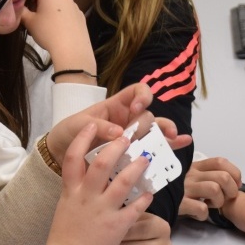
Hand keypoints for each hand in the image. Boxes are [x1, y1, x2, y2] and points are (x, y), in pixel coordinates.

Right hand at [20, 0, 96, 79]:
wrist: (72, 49)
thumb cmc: (47, 32)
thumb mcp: (29, 22)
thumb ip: (21, 11)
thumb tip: (19, 7)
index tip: (25, 8)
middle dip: (39, 3)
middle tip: (35, 18)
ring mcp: (74, 4)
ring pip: (58, 3)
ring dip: (51, 10)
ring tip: (48, 26)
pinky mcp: (81, 14)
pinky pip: (67, 12)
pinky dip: (62, 17)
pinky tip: (60, 30)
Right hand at [44, 123, 153, 244]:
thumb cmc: (63, 242)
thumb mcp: (64, 211)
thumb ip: (75, 194)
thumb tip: (87, 181)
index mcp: (70, 193)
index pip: (73, 158)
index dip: (83, 138)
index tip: (92, 125)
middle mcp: (86, 198)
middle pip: (102, 162)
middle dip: (117, 147)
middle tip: (129, 137)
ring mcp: (102, 211)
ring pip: (124, 181)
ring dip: (138, 167)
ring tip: (146, 158)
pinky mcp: (117, 226)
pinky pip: (136, 207)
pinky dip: (145, 197)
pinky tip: (151, 191)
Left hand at [45, 84, 192, 168]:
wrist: (60, 152)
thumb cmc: (70, 132)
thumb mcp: (78, 126)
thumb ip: (98, 127)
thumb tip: (118, 134)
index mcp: (116, 106)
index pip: (137, 92)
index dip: (143, 96)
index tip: (138, 107)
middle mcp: (128, 119)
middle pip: (148, 115)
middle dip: (148, 124)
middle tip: (144, 135)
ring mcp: (133, 135)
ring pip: (155, 130)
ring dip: (166, 132)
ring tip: (174, 137)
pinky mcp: (133, 151)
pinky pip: (154, 146)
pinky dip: (170, 145)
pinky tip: (183, 142)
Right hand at [179, 157, 242, 220]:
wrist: (153, 203)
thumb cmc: (176, 190)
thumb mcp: (189, 176)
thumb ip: (206, 172)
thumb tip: (231, 176)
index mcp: (195, 166)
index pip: (221, 162)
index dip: (235, 173)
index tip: (235, 185)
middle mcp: (191, 175)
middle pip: (223, 177)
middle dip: (232, 190)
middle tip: (227, 198)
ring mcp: (185, 189)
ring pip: (215, 190)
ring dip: (219, 202)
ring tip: (211, 205)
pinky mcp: (179, 204)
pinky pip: (201, 208)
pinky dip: (204, 214)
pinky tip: (199, 214)